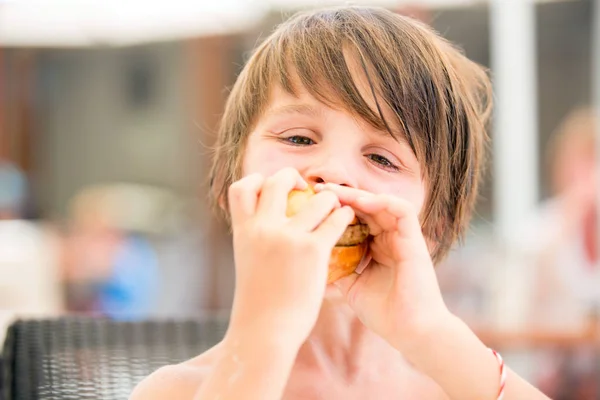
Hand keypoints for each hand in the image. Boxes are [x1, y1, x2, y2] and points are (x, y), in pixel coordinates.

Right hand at [226, 168, 355, 347]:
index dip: (257, 181)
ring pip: (317, 198)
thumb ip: (254, 240)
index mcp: (243, 231)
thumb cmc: (257, 304)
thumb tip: (265, 228)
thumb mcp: (247, 263)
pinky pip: (335, 220)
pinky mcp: (312, 251)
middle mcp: (262, 228)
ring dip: (328, 198)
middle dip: (293, 177)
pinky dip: (343, 216)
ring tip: (333, 205)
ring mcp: (288, 238)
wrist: (263, 332)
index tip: (271, 188)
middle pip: (277, 181)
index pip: (241, 188)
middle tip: (304, 188)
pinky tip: (347, 220)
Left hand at [315, 183, 450, 352]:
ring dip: (358, 194)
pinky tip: (359, 202)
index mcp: (376, 248)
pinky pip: (402, 210)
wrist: (411, 333)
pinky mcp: (415, 240)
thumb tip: (313, 260)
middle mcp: (390, 239)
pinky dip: (381, 202)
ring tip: (334, 192)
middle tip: (317, 188)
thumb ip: (339, 270)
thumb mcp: (352, 287)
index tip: (309, 204)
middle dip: (341, 195)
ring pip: (382, 203)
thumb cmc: (385, 315)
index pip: (354, 218)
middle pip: (365, 206)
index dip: (334, 208)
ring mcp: (403, 238)